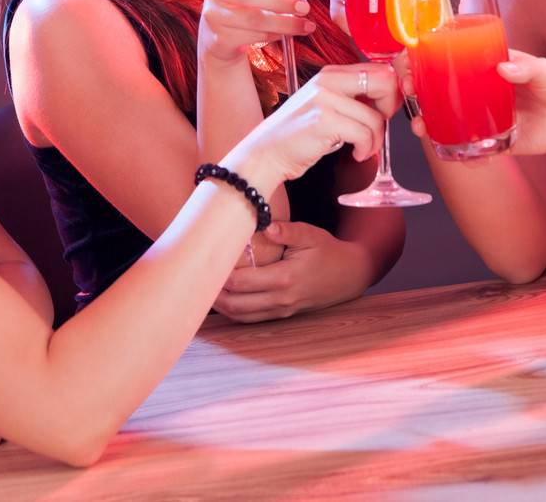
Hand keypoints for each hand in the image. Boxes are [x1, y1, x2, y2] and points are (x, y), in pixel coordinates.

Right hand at [199, 0, 316, 65]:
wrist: (222, 40)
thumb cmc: (247, 4)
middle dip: (280, 1)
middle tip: (305, 7)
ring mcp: (214, 14)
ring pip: (253, 18)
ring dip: (284, 23)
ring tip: (305, 26)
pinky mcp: (219, 38)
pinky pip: (251, 36)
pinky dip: (272, 35)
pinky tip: (284, 34)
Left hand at [212, 220, 371, 321]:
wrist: (349, 275)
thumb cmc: (328, 252)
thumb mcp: (311, 235)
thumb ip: (287, 231)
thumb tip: (265, 225)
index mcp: (285, 278)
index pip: (241, 282)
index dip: (219, 276)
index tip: (205, 263)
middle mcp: (281, 298)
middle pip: (235, 304)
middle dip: (213, 294)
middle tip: (196, 279)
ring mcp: (281, 310)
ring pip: (241, 316)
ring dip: (221, 306)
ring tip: (204, 291)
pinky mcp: (282, 315)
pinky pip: (251, 318)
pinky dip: (234, 312)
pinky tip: (224, 300)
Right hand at [230, 63, 399, 187]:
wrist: (266, 154)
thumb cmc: (298, 134)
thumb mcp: (325, 105)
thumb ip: (352, 97)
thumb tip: (390, 96)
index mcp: (330, 74)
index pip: (379, 69)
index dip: (391, 92)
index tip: (384, 111)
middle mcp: (328, 80)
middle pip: (384, 81)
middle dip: (390, 108)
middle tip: (379, 127)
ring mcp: (325, 99)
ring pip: (375, 118)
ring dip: (376, 140)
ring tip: (363, 148)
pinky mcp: (324, 120)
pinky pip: (364, 134)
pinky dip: (366, 149)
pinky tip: (356, 154)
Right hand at [397, 48, 545, 159]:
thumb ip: (529, 68)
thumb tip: (505, 67)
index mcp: (494, 67)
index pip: (457, 57)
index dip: (432, 57)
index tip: (414, 57)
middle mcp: (486, 90)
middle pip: (445, 88)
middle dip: (421, 89)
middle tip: (410, 90)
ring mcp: (489, 115)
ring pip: (451, 116)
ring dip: (430, 119)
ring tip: (419, 124)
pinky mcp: (498, 139)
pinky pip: (471, 145)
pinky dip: (455, 147)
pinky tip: (441, 146)